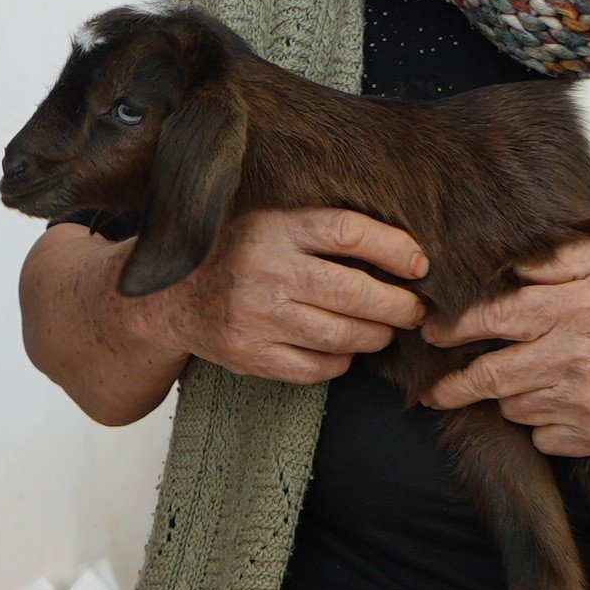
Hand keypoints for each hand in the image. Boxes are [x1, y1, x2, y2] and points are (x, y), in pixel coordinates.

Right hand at [156, 208, 428, 386]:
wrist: (170, 295)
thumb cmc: (238, 251)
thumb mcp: (271, 221)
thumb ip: (321, 228)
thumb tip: (403, 249)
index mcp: (273, 227)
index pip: (349, 233)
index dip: (395, 249)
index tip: (419, 264)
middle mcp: (264, 270)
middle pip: (353, 291)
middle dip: (397, 305)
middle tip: (415, 309)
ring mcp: (255, 316)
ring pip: (341, 335)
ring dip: (376, 337)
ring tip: (385, 331)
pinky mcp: (249, 355)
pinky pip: (316, 367)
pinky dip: (342, 361)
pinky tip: (346, 349)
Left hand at [424, 236, 589, 458]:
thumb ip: (561, 258)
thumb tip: (506, 263)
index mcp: (575, 309)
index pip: (494, 319)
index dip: (454, 327)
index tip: (430, 331)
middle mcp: (574, 358)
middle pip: (489, 377)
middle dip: (453, 385)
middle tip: (435, 388)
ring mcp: (586, 403)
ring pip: (515, 408)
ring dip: (508, 397)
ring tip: (523, 380)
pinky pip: (544, 438)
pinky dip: (542, 424)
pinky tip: (560, 403)